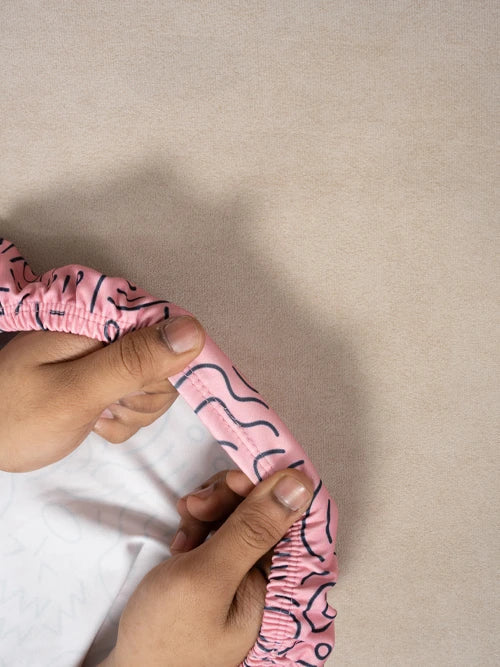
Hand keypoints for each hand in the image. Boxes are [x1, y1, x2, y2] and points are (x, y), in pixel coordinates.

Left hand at [0, 316, 204, 471]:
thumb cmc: (14, 418)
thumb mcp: (75, 392)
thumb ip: (133, 361)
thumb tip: (193, 331)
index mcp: (100, 319)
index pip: (169, 329)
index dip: (165, 365)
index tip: (135, 390)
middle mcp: (108, 331)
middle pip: (167, 362)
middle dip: (143, 395)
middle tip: (104, 405)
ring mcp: (108, 356)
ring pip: (157, 386)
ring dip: (132, 411)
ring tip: (93, 413)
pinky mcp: (107, 379)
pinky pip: (140, 402)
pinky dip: (122, 420)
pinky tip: (93, 420)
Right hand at [99, 468, 313, 666]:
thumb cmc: (167, 633)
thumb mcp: (209, 576)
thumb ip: (252, 529)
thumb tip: (300, 483)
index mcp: (282, 583)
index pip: (293, 516)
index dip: (267, 487)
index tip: (236, 477)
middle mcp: (270, 575)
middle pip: (264, 508)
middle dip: (229, 498)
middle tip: (197, 504)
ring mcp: (244, 571)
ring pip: (239, 513)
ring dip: (209, 509)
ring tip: (185, 521)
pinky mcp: (222, 568)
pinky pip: (220, 528)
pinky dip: (199, 524)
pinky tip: (182, 538)